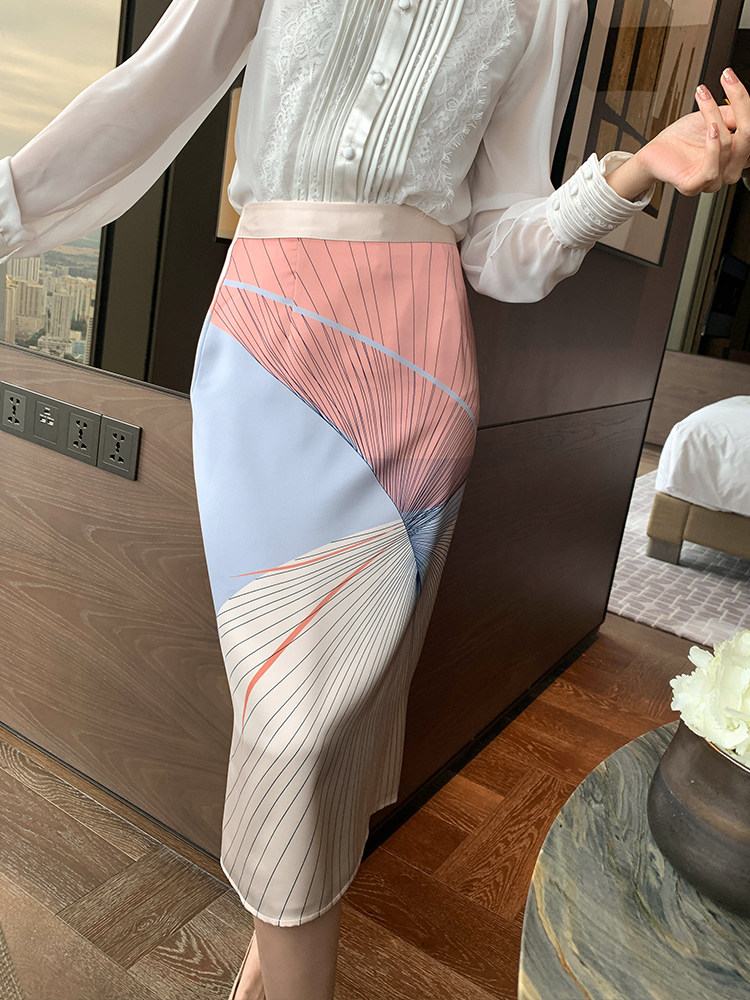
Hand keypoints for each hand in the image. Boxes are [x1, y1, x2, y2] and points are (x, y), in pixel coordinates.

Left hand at [606, 67, 749, 201]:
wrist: (655, 151)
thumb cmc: (683, 137)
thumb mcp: (713, 118)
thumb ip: (733, 114)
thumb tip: (745, 102)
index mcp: (737, 155)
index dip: (744, 103)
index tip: (730, 77)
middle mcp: (729, 170)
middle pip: (747, 137)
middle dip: (739, 104)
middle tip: (725, 79)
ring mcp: (713, 181)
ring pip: (728, 146)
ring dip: (715, 116)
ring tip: (704, 97)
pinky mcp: (694, 186)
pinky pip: (711, 169)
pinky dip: (713, 146)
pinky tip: (711, 129)